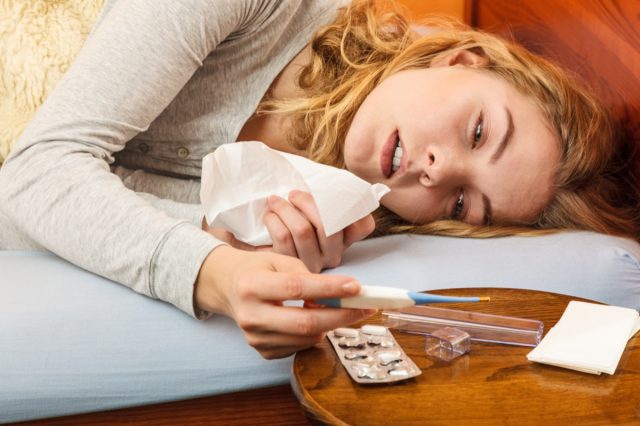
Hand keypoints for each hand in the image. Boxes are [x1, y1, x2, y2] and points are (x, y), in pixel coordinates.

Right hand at [194, 245, 375, 358]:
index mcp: (251, 286)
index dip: (329, 289)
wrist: (228, 288)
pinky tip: (314, 318)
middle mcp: (250, 315)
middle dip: (340, 316)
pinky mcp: (263, 350)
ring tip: (337, 308)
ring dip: (330, 324)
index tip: (356, 287)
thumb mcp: (279, 260)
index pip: (296, 289)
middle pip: (304, 323)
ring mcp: (255, 337)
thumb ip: (308, 275)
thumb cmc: (258, 270)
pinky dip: (315, 333)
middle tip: (364, 308)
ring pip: (306, 338)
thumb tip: (341, 294)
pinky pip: (300, 346)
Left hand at [263, 190, 374, 271]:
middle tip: (292, 194)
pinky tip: (269, 215)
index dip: (355, 208)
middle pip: (329, 226)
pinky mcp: (289, 267)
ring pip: (303, 231)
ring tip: (274, 201)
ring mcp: (312, 263)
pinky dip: (274, 220)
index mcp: (344, 239)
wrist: (262, 247)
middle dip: (307, 203)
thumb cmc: (289, 219)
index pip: (363, 225)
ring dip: (285, 209)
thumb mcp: (310, 209)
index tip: (331, 194)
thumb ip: (322, 199)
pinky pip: (283, 237)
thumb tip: (324, 180)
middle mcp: (333, 254)